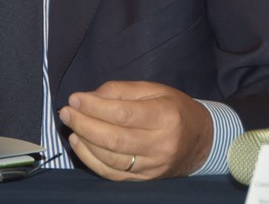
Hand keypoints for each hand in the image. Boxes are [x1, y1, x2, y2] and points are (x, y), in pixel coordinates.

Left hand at [58, 80, 212, 179]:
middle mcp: (160, 144)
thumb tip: (89, 97)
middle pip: (114, 138)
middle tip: (66, 112)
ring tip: (71, 125)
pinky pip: (113, 174)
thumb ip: (121, 91)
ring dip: (85, 142)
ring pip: (111, 159)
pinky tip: (80, 143)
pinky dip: (91, 160)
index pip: (123, 114)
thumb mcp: (154, 90)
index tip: (75, 98)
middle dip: (84, 124)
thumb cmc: (175, 109)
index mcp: (165, 116)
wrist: (202, 141)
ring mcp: (153, 166)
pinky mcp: (145, 179)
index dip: (94, 106)